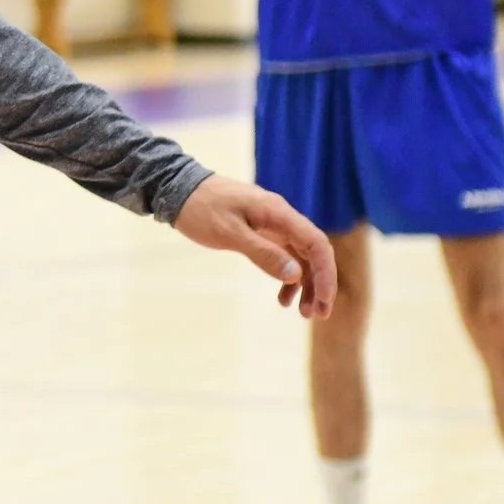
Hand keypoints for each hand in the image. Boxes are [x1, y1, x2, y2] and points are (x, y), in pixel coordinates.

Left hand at [171, 175, 335, 317]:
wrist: (178, 189)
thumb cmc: (201, 209)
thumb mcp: (229, 233)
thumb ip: (262, 253)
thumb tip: (295, 276)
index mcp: (278, 213)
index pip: (316, 243)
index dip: (326, 273)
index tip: (325, 300)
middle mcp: (281, 218)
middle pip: (313, 253)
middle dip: (320, 284)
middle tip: (318, 315)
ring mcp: (273, 226)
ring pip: (300, 257)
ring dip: (305, 285)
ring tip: (302, 313)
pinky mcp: (262, 233)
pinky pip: (283, 256)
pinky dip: (286, 278)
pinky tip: (282, 298)